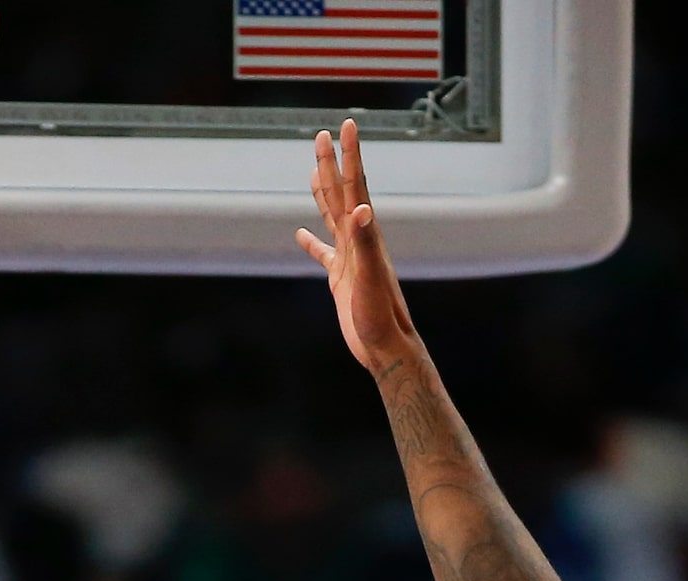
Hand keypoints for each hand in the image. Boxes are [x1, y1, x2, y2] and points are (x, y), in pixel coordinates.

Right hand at [296, 120, 422, 374]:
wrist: (386, 347)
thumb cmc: (381, 315)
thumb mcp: (371, 278)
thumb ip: (365, 243)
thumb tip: (361, 209)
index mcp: (365, 234)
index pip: (353, 186)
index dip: (349, 155)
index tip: (345, 125)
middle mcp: (358, 240)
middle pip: (341, 193)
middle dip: (332, 163)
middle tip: (322, 134)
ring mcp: (350, 258)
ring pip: (332, 217)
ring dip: (323, 193)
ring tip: (315, 171)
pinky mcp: (341, 279)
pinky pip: (323, 254)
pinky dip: (311, 242)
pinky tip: (301, 235)